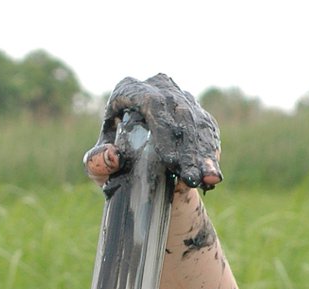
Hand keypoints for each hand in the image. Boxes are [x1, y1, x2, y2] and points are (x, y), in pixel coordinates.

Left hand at [84, 73, 221, 192]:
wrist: (137, 174)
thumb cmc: (112, 167)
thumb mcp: (98, 168)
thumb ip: (97, 163)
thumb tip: (112, 156)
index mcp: (128, 90)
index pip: (148, 100)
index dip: (162, 127)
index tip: (168, 158)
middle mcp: (158, 87)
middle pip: (177, 112)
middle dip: (185, 146)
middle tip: (189, 177)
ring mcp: (181, 99)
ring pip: (196, 123)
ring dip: (201, 154)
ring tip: (203, 180)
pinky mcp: (199, 115)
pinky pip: (208, 133)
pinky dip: (210, 156)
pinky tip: (212, 176)